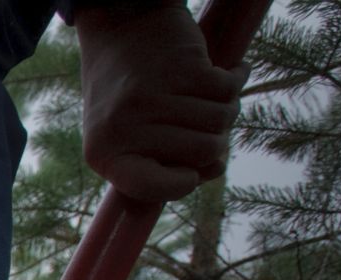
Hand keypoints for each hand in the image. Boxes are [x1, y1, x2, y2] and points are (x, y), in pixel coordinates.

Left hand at [78, 4, 247, 202]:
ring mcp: (152, 97)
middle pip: (204, 153)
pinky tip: (229, 73)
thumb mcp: (128, 138)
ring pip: (221, 121)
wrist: (122, 30)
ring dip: (226, 109)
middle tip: (203, 125)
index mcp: (104, 154)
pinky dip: (235, 80)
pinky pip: (229, 90)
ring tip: (209, 98)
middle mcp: (124, 128)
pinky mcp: (181, 67)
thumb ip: (163, 164)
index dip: (179, 186)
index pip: (148, 188)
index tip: (190, 176)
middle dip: (216, 141)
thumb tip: (215, 169)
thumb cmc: (129, 98)